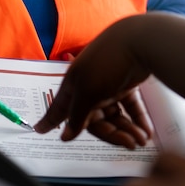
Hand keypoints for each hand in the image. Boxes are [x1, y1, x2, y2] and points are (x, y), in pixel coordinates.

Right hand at [34, 20, 153, 144]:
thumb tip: (65, 136)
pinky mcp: (126, 84)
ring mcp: (108, 85)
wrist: (137, 42)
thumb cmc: (106, 62)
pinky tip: (145, 131)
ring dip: (127, 130)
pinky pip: (129, 107)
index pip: (61, 108)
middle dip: (111, 134)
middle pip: (94, 118)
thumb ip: (77, 115)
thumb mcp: (88, 91)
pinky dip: (137, 120)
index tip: (39, 130)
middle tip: (128, 144)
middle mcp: (89, 86)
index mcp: (74, 84)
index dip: (51, 120)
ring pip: (114, 115)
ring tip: (140, 140)